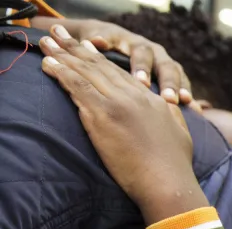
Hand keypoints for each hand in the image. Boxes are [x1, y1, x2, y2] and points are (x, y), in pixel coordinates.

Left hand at [39, 26, 207, 224]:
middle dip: (77, 50)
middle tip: (60, 38)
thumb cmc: (175, 167)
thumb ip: (172, 115)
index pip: (121, 74)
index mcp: (152, 100)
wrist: (168, 183)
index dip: (101, 59)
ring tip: (47, 47)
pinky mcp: (103, 115)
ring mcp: (118, 103)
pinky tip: (49, 65)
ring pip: (86, 72)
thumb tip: (170, 106)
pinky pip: (76, 87)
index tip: (87, 48)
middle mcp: (135, 96)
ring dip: (63, 57)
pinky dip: (61, 73)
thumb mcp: (180, 133)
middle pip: (101, 67)